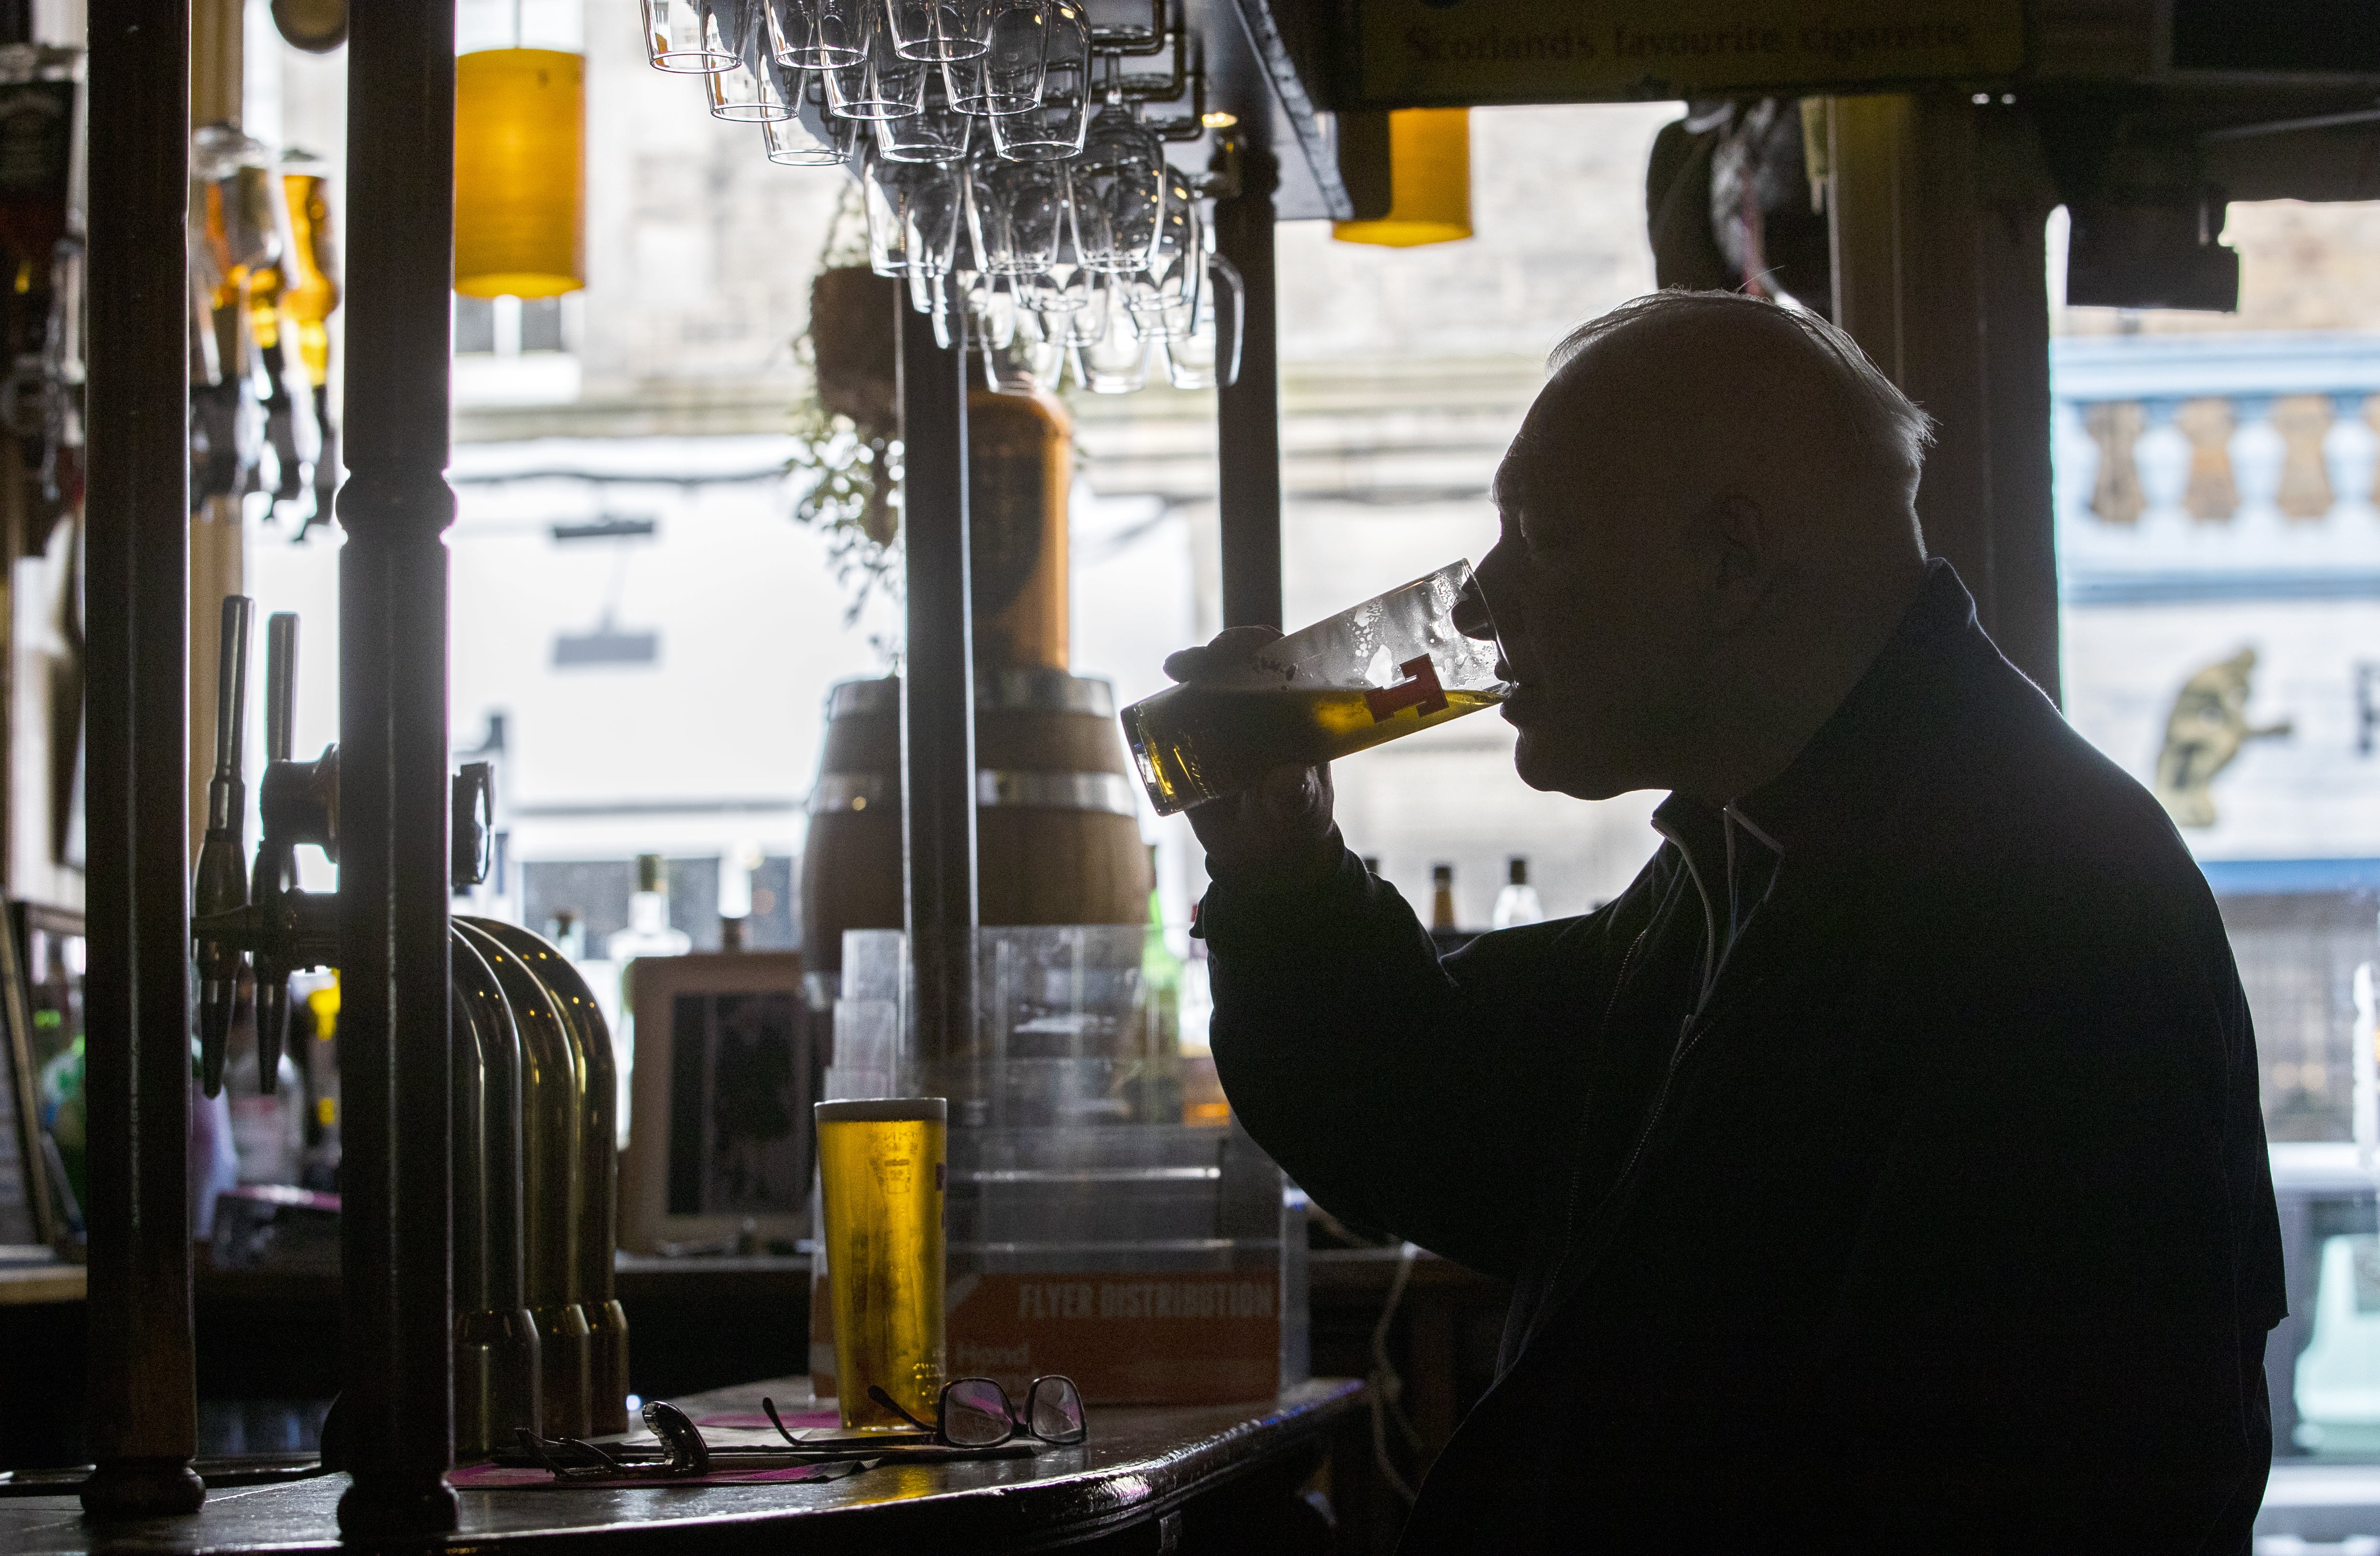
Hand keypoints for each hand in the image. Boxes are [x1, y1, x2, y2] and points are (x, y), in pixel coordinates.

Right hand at [1162, 627, 1337, 883]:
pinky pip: (1178, 717)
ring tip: (1176, 668)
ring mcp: (1227, 724)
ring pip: (1207, 683)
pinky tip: (1152, 701)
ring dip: (1191, 667)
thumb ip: (1296, 795)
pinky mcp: (1197, 745)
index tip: (1244, 646)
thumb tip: (1289, 777)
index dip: (1262, 643)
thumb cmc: (1293, 824)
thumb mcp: (1298, 811)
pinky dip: (1164, 704)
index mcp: (1296, 714)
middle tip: (1202, 659)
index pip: (1283, 661)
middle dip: (1219, 651)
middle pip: (1239, 663)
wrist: (1261, 859)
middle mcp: (1261, 710)